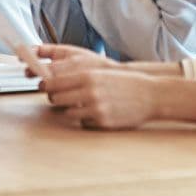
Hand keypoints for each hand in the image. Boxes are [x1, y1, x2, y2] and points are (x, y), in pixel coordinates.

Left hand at [41, 63, 162, 129]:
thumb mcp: (102, 73)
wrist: (151, 95)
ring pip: (67, 112)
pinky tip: (95, 112)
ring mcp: (95, 108)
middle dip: (54, 98)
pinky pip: (83, 122)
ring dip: (70, 109)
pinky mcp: (102, 122)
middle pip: (56, 98)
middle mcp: (90, 91)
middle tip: (58, 97)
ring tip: (80, 104)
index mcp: (88, 76)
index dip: (46, 84)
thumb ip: (80, 76)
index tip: (43, 86)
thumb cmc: (126, 82)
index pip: (54, 81)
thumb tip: (55, 80)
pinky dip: (85, 119)